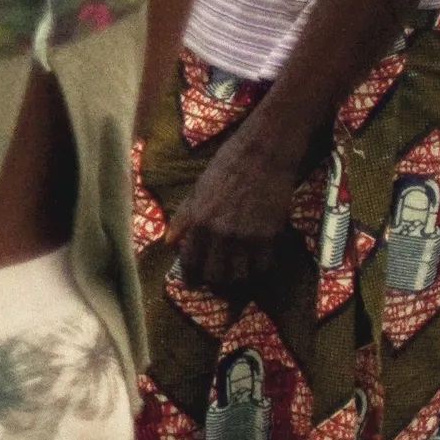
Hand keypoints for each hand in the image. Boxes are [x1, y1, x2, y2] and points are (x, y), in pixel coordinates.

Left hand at [170, 120, 308, 303]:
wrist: (263, 155)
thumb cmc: (226, 167)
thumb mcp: (197, 191)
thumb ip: (183, 219)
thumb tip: (169, 243)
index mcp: (199, 222)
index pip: (191, 262)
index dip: (190, 277)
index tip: (191, 283)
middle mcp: (221, 234)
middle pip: (216, 276)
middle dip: (213, 284)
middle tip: (214, 284)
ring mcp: (248, 237)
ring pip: (241, 276)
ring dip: (236, 280)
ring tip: (234, 277)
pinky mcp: (271, 236)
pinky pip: (263, 266)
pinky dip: (258, 270)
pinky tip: (254, 265)